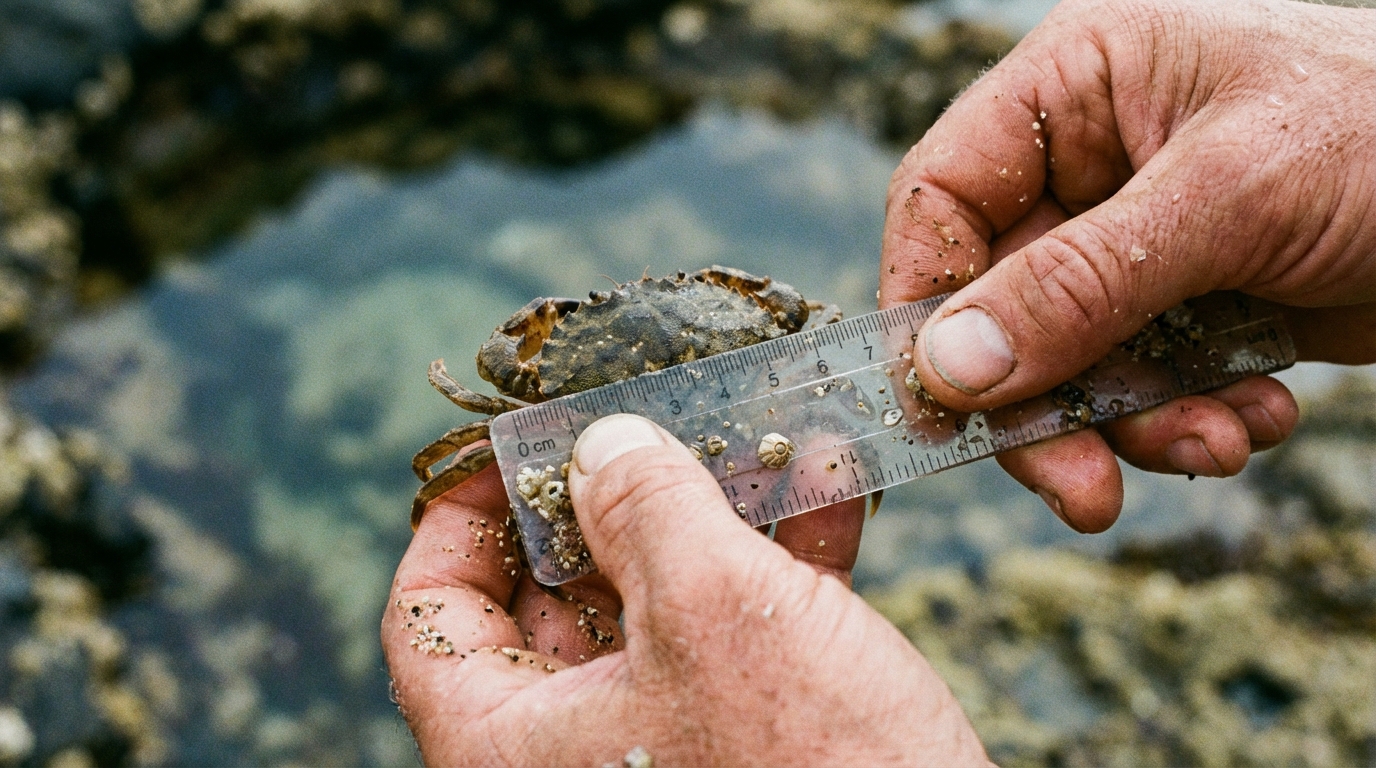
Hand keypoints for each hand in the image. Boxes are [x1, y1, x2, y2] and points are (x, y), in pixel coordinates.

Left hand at [383, 415, 989, 765]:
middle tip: (647, 418)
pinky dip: (772, 559)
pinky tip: (823, 490)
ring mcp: (660, 745)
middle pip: (551, 592)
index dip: (460, 514)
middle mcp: (570, 749)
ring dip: (710, 511)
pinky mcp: (742, 740)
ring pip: (655, 601)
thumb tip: (601, 444)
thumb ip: (644, 506)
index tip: (510, 443)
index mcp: (511, 741)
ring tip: (755, 436)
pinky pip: (734, 630)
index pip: (430, 612)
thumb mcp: (716, 608)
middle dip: (611, 494)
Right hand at [881, 0, 1375, 532]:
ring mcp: (1143, 239)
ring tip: (1214, 446)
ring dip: (1130, 424)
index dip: (927, 303)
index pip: (944, 198)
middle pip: (1002, 304)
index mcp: (1077, 88)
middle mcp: (1093, 163)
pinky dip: (1188, 419)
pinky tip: (1257, 418)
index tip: (945, 404)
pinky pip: (1145, 381)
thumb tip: (948, 367)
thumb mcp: (1231, 196)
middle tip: (1083, 490)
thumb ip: (1080, 283)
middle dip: (1049, 403)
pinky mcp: (1195, 300)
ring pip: (1072, 361)